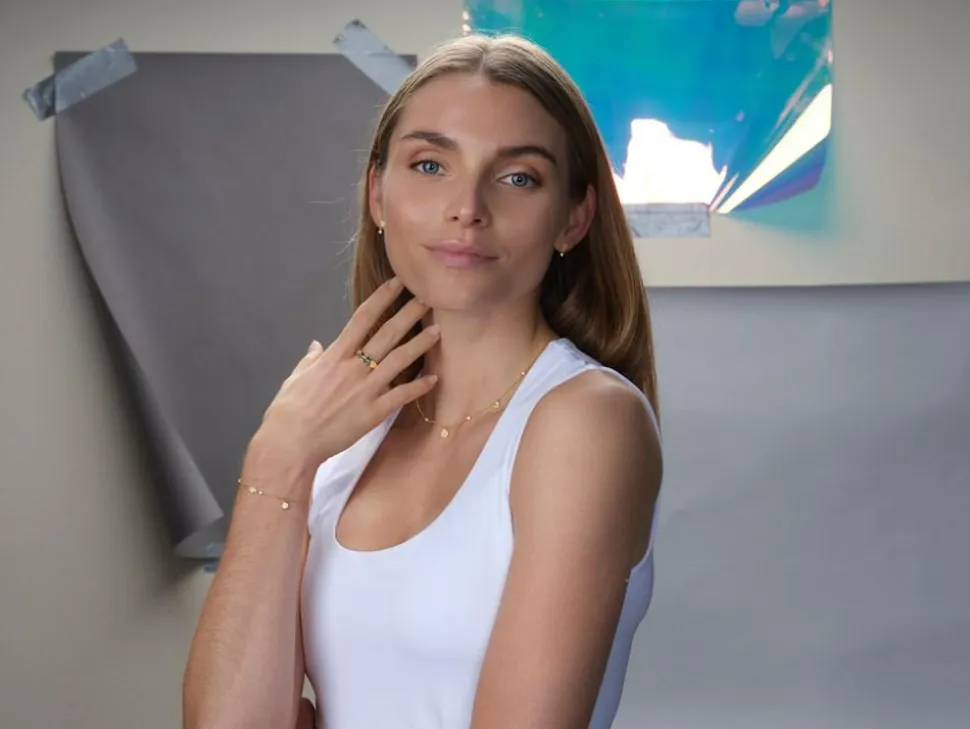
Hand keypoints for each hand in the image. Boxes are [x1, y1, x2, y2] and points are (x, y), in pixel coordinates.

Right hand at [246, 277, 438, 482]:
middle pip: (387, 334)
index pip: (362, 318)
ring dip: (420, 344)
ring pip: (399, 360)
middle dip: (408, 314)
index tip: (397, 283)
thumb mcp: (296, 377)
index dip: (381, 298)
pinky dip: (419, 386)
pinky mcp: (374, 412)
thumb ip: (310, 359)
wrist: (291, 441)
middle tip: (427, 299)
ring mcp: (366, 389)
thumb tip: (316, 345)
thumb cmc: (288, 410)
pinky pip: (401, 396)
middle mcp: (354, 368)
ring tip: (438, 330)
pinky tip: (434, 378)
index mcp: (334, 356)